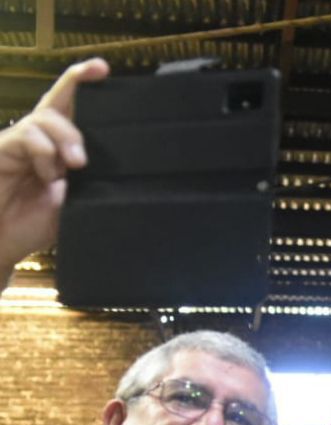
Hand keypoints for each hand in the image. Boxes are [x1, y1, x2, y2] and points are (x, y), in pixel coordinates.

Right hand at [0, 58, 108, 274]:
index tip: (103, 69)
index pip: (73, 110)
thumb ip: (88, 184)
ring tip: (75, 164)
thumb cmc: (34, 225)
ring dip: (65, 137)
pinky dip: (43, 152)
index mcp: (60, 149)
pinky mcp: (2, 149)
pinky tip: (48, 174)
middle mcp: (40, 140)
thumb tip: (114, 170)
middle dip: (77, 90)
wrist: (1, 243)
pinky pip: (26, 136)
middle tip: (91, 124)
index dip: (83, 82)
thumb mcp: (72, 205)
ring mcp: (19, 143)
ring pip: (44, 118)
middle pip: (58, 102)